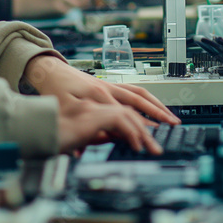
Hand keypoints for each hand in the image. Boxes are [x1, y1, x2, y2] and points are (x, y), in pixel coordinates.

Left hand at [23, 55, 180, 153]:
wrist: (51, 71)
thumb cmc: (55, 90)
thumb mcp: (63, 112)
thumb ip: (74, 129)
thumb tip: (81, 151)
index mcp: (98, 95)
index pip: (123, 115)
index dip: (136, 130)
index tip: (147, 142)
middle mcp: (108, 88)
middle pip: (138, 103)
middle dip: (157, 116)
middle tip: (172, 128)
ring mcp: (111, 85)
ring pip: (140, 94)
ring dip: (157, 105)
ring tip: (171, 117)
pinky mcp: (110, 85)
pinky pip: (135, 90)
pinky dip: (148, 99)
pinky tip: (155, 106)